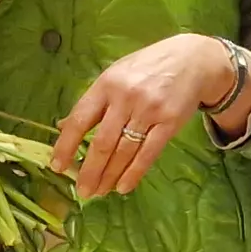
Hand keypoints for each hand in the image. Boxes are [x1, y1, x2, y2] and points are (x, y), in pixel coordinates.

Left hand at [50, 33, 227, 199]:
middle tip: (82, 191)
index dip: (66, 145)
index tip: (57, 166)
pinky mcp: (169, 122)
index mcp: (107, 84)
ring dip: (110, 176)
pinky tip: (123, 186)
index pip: (81, 119)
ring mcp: (149, 110)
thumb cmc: (148, 67)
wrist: (193, 60)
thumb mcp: (116, 75)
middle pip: (103, 142)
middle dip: (89, 170)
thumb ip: (94, 101)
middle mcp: (126, 97)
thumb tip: (64, 126)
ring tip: (99, 191)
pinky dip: (134, 173)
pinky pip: (148, 153)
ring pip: (124, 151)